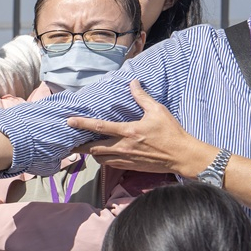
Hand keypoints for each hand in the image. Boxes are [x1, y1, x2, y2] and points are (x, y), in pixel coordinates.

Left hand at [68, 80, 213, 177]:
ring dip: (91, 153)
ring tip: (84, 147)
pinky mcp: (130, 167)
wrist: (183, 156)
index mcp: (129, 131)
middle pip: (93, 148)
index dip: (82, 124)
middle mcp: (124, 147)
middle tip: (68, 142)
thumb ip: (142, 97)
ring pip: (99, 158)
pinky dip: (103, 159)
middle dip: (79, 146)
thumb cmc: (171, 132)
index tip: (68, 121)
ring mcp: (126, 159)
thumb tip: (133, 83)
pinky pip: (110, 165)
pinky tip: (102, 154)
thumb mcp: (158, 111)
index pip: (100, 127)